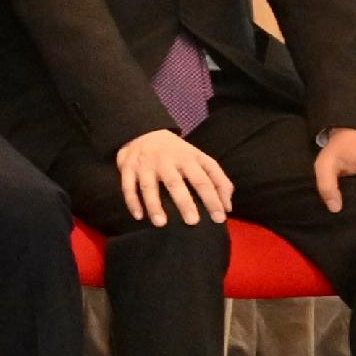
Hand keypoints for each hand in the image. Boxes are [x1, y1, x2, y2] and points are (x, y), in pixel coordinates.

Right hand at [115, 129, 233, 227]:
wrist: (143, 131)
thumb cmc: (177, 152)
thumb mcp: (200, 159)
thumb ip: (218, 180)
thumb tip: (228, 207)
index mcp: (188, 158)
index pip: (203, 180)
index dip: (212, 199)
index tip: (219, 218)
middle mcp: (166, 161)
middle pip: (176, 183)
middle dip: (184, 202)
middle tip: (192, 222)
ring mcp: (146, 165)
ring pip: (149, 187)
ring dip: (154, 205)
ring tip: (161, 224)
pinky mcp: (128, 168)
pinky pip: (128, 186)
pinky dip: (132, 201)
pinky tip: (139, 216)